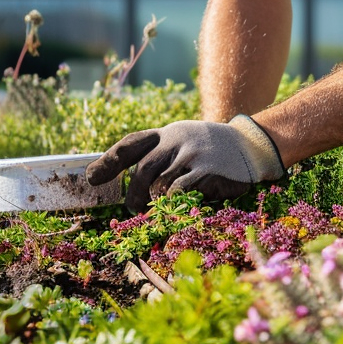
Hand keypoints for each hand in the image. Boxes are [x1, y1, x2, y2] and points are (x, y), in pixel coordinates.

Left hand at [86, 115, 285, 210]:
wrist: (251, 146)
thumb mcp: (186, 143)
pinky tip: (182, 206)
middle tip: (131, 209)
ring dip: (157, 202)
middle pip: (142, 169)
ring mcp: (192, 154)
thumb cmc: (215, 151)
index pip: (132, 144)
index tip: (90, 179)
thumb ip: (163, 157)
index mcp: (168, 133)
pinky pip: (179, 193)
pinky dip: (175, 204)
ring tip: (162, 210)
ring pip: (160, 185)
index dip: (109, 161)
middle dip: (132, 193)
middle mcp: (177, 139)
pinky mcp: (205, 171)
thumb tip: (134, 186)